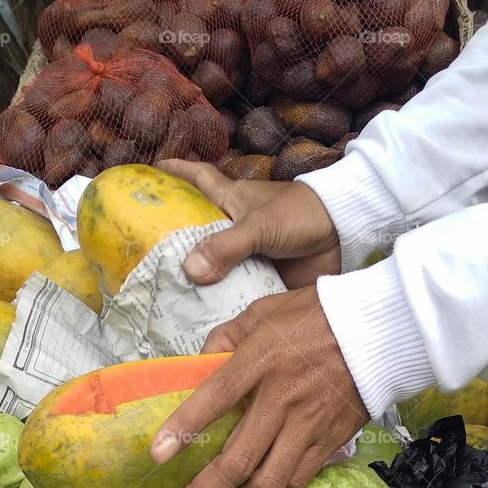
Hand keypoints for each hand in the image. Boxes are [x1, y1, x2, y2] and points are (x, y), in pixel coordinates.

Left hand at [150, 287, 367, 487]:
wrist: (379, 330)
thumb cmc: (315, 316)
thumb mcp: (262, 313)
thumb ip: (224, 339)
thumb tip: (196, 366)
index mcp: (261, 361)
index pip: (214, 399)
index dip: (183, 430)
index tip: (157, 455)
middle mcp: (283, 398)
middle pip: (237, 459)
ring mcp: (309, 424)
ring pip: (268, 482)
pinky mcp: (330, 440)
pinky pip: (297, 480)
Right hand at [158, 159, 340, 288]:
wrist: (343, 235)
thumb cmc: (301, 214)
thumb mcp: (258, 226)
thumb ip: (226, 247)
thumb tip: (190, 271)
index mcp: (232, 201)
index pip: (200, 179)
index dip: (178, 172)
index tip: (154, 168)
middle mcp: (235, 227)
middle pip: (198, 233)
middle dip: (175, 244)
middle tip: (144, 259)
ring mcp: (248, 255)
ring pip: (214, 268)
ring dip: (196, 282)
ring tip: (164, 300)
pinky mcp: (262, 278)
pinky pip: (236, 292)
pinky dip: (222, 303)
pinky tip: (201, 320)